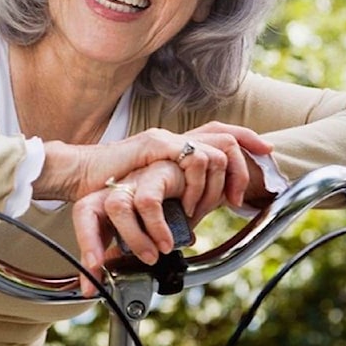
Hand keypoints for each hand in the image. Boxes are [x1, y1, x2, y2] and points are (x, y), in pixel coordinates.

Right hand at [34, 122, 270, 215]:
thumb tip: (192, 213)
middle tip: (241, 195)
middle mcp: (172, 137)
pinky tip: (193, 201)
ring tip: (214, 205)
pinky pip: (190, 155)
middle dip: (245, 161)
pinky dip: (198, 181)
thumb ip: (171, 191)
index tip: (268, 152)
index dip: (247, 138)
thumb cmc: (106, 183)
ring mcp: (163, 138)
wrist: (77, 173)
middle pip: (224, 135)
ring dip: (220, 179)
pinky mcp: (152, 145)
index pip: (218, 132)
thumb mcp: (149, 188)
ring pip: (214, 147)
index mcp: (173, 145)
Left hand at [72, 160, 186, 295]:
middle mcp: (117, 189)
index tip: (92, 277)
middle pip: (96, 211)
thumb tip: (107, 274)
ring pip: (120, 205)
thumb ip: (123, 248)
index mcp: (107, 202)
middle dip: (119, 242)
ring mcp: (134, 180)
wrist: (189, 173)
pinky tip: (174, 230)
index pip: (83, 217)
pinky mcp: (156, 173)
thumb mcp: (142, 227)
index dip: (86, 246)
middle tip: (148, 260)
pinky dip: (161, 223)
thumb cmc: (165, 201)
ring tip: (163, 249)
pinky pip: (150, 200)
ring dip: (140, 234)